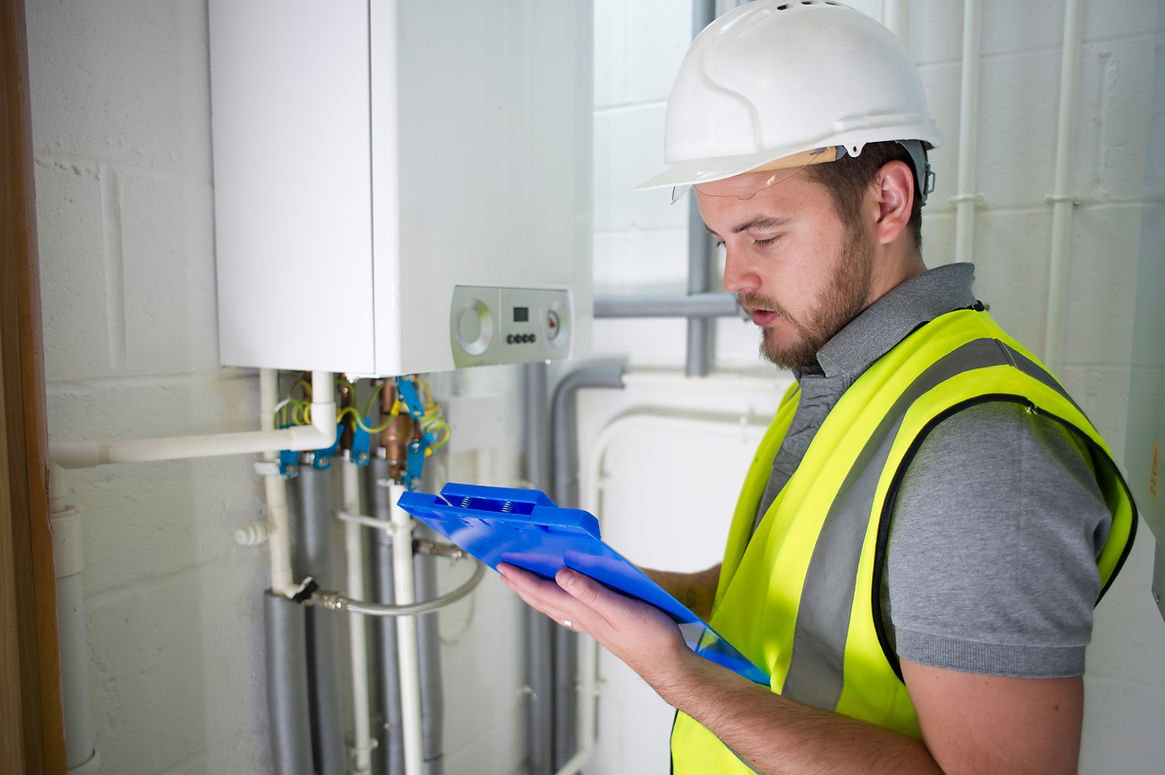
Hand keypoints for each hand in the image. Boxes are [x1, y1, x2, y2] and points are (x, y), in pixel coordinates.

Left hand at [497, 563, 695, 693]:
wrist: (669, 664)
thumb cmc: (650, 638)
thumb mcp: (622, 609)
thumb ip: (591, 592)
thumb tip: (561, 574)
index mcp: (583, 612)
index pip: (543, 592)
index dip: (522, 579)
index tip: (504, 566)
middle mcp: (583, 619)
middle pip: (543, 600)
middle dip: (522, 586)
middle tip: (504, 572)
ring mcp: (591, 625)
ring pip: (554, 607)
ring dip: (536, 594)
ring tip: (524, 583)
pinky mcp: (603, 627)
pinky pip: (569, 611)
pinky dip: (557, 601)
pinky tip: (561, 599)